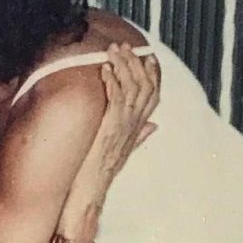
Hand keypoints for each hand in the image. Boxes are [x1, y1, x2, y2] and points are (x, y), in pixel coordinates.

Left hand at [61, 43, 159, 238]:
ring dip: (123, 67)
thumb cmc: (97, 176)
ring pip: (132, 91)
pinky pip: (115, 103)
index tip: (149, 56)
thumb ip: (138, 136)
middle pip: (145, 88)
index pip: (154, 96)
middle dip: (136, 63)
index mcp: (137, 130)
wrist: (88, 198)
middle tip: (126, 45)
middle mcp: (134, 129)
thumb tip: (154, 125)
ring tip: (114, 50)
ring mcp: (123, 131)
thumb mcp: (121, 152)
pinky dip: (112, 84)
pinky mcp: (108, 133)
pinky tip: (105, 70)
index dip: (154, 74)